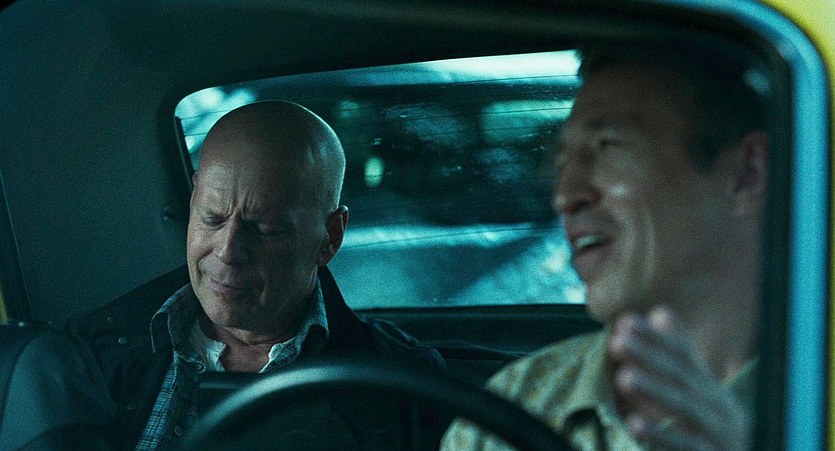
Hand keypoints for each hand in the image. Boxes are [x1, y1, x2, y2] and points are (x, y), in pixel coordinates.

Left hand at [607, 307, 750, 449]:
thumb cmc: (711, 432)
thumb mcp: (696, 392)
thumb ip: (678, 356)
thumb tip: (660, 311)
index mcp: (711, 389)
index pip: (684, 355)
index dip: (655, 337)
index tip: (625, 321)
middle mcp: (719, 407)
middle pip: (682, 376)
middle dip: (649, 357)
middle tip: (617, 342)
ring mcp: (719, 434)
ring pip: (686, 408)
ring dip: (654, 391)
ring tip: (623, 378)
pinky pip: (686, 445)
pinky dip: (660, 434)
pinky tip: (635, 424)